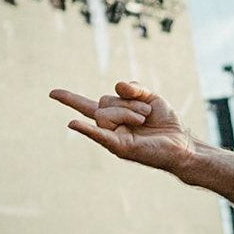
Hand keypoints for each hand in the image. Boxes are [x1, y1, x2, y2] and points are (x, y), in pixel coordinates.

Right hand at [50, 81, 196, 173]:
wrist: (181, 144)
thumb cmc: (164, 123)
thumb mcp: (151, 97)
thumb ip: (134, 88)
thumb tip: (117, 85)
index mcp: (113, 116)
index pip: (86, 106)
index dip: (69, 99)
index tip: (52, 93)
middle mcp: (108, 128)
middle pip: (104, 103)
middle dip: (128, 102)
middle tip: (146, 114)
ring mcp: (112, 138)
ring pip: (106, 114)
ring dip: (130, 112)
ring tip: (145, 121)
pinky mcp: (119, 148)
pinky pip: (100, 136)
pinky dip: (86, 130)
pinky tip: (72, 124)